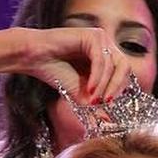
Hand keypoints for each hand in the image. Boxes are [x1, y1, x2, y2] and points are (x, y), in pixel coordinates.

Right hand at [19, 27, 133, 103]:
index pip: (125, 74)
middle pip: (125, 68)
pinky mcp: (92, 36)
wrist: (33, 58)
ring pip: (114, 65)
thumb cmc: (55, 72)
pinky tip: (88, 89)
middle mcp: (107, 45)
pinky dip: (97, 77)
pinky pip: (101, 60)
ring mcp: (101, 38)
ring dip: (103, 86)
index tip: (106, 106)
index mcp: (108, 56)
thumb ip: (96, 103)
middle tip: (105, 103)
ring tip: (92, 99)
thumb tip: (109, 121)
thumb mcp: (81, 93)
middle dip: (116, 88)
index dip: (119, 90)